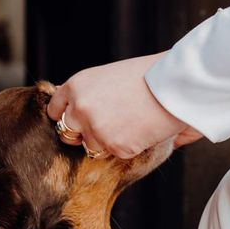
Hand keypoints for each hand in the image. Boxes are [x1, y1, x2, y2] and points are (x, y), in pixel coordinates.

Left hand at [46, 52, 202, 158]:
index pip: (56, 110)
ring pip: (92, 147)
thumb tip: (83, 115)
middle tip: (107, 127)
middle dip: (84, 133)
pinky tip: (142, 130)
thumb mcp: (110, 76)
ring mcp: (95, 129)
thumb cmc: (149, 75)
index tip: (79, 120)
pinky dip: (130, 147)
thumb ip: (90, 95)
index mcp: (76, 86)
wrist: (173, 83)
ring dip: (108, 142)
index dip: (68, 117)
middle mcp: (80, 108)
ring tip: (131, 125)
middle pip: (68, 133)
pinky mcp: (114, 147)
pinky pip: (115, 154)